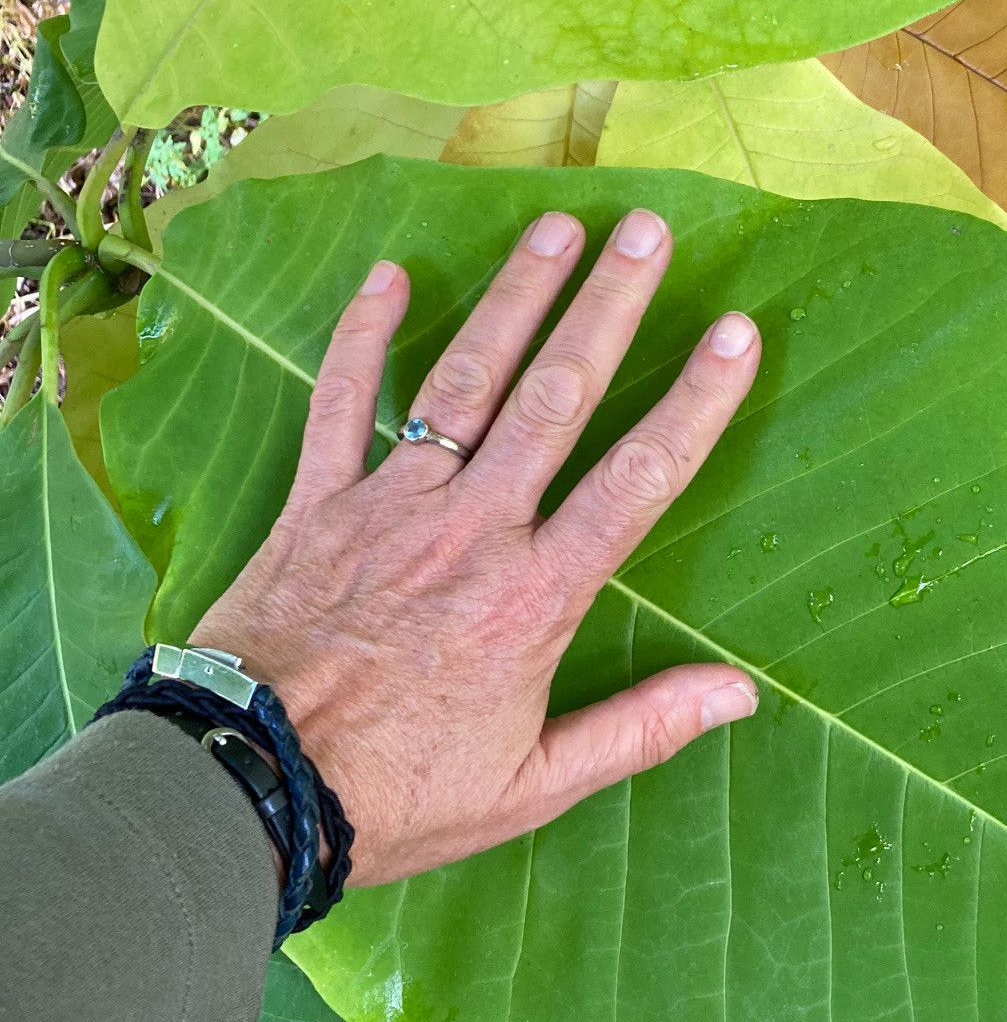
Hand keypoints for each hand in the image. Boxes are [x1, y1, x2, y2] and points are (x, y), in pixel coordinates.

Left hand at [194, 207, 761, 886]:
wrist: (250, 790)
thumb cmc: (398, 795)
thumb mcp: (533, 785)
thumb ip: (639, 729)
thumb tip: (740, 693)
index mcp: (535, 597)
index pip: (636, 481)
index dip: (694, 403)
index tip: (735, 334)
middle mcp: (472, 530)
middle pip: (554, 399)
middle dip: (606, 307)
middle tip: (647, 230)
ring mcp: (390, 506)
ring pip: (463, 382)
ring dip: (513, 298)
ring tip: (556, 226)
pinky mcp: (317, 504)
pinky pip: (341, 403)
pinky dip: (362, 337)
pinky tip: (389, 276)